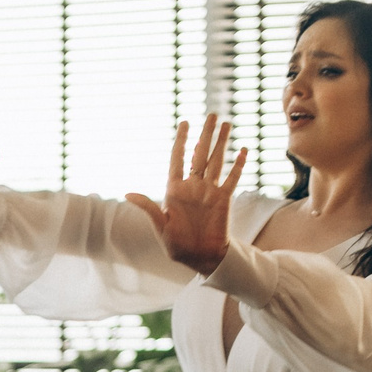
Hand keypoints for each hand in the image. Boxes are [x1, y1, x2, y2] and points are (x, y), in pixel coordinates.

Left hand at [127, 115, 249, 275]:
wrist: (199, 257)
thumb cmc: (176, 245)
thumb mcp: (160, 226)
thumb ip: (148, 207)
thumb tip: (128, 194)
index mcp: (175, 190)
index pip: (178, 159)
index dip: (181, 141)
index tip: (184, 123)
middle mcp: (193, 186)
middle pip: (200, 154)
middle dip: (206, 134)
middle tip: (212, 115)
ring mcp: (209, 191)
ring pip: (217, 160)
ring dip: (221, 142)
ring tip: (226, 124)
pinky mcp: (223, 199)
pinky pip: (232, 178)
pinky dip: (238, 165)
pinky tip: (243, 150)